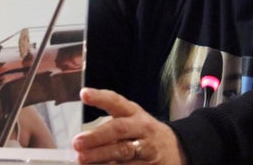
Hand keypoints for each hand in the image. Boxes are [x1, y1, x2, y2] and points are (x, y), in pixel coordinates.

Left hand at [72, 88, 187, 163]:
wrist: (175, 149)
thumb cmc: (142, 134)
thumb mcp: (131, 122)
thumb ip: (110, 127)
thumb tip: (82, 141)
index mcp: (134, 113)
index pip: (116, 101)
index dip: (100, 97)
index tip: (84, 94)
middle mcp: (143, 128)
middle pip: (120, 129)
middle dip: (97, 136)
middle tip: (77, 143)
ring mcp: (149, 148)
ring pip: (124, 152)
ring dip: (101, 157)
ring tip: (83, 159)